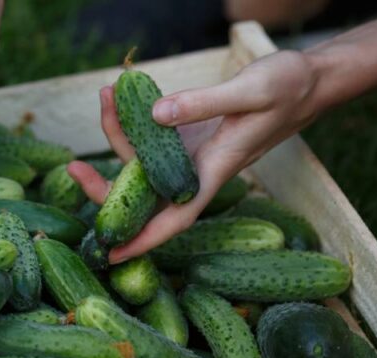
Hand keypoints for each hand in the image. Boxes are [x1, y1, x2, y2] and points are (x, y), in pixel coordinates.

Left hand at [69, 50, 321, 263]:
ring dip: (115, 133)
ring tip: (106, 95)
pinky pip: (146, 137)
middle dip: (103, 186)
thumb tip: (154, 116)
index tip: (112, 255)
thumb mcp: (250, 92)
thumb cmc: (287, 90)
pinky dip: (129, 118)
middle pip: (141, 195)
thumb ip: (202, 104)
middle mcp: (193, 172)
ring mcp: (185, 156)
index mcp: (212, 174)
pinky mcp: (182, 137)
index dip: (143, 241)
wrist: (305, 83)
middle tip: (71, 168)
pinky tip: (118, 93)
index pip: (173, 220)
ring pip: (138, 161)